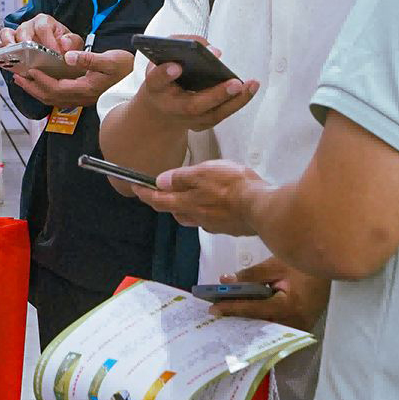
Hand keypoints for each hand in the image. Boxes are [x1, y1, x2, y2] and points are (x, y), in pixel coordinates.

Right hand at [7, 15, 84, 55]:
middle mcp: (29, 26)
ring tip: (10, 53)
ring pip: (8, 34)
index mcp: (44, 22)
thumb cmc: (64, 45)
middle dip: (25, 43)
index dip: (48, 40)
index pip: (43, 27)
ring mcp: (18, 35)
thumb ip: (72, 41)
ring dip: (7, 44)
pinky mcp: (10, 46)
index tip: (54, 53)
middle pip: (22, 30)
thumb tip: (64, 43)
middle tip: (28, 54)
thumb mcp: (74, 42)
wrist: (59, 52)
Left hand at [8, 46, 137, 108]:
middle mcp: (82, 97)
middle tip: (18, 78)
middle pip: (50, 97)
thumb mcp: (110, 60)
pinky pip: (60, 98)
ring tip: (25, 81)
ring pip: (54, 99)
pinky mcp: (85, 96)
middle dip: (32, 88)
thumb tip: (67, 56)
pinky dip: (47, 91)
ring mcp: (83, 98)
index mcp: (85, 88)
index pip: (56, 88)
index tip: (30, 71)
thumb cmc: (126, 69)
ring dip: (37, 91)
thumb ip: (88, 59)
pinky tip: (43, 84)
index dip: (41, 81)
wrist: (138, 80)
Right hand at [138, 36, 258, 131]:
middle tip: (235, 84)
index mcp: (155, 88)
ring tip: (252, 84)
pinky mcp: (202, 124)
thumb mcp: (162, 58)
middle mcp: (170, 108)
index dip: (165, 74)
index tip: (176, 66)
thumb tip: (211, 50)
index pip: (156, 81)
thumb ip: (180, 45)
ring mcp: (187, 120)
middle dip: (215, 95)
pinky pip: (222, 115)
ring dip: (236, 100)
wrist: (160, 111)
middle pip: (192, 106)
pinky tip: (250, 88)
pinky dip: (238, 102)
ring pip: (213, 114)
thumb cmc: (164, 79)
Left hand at [138, 159, 269, 236]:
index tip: (136, 188)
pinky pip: (211, 219)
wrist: (263, 207)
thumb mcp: (204, 172)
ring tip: (186, 196)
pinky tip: (215, 203)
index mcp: (187, 203)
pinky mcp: (229, 226)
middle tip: (160, 192)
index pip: (159, 200)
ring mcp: (214, 224)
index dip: (145, 194)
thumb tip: (161, 181)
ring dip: (185, 207)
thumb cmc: (235, 188)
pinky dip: (206, 211)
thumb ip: (182, 177)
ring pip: (192, 216)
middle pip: (174, 211)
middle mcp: (197, 217)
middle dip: (165, 201)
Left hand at [209, 257, 329, 330]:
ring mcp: (300, 327)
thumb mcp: (277, 265)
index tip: (213, 309)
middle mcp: (294, 322)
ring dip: (248, 322)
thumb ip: (251, 274)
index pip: (254, 309)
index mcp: (289, 306)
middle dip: (237, 320)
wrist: (333, 267)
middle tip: (216, 316)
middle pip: (259, 325)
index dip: (232, 308)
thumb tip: (225, 281)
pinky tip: (247, 317)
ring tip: (227, 316)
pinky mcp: (302, 326)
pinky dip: (262, 322)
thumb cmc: (304, 265)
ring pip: (267, 329)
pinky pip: (277, 327)